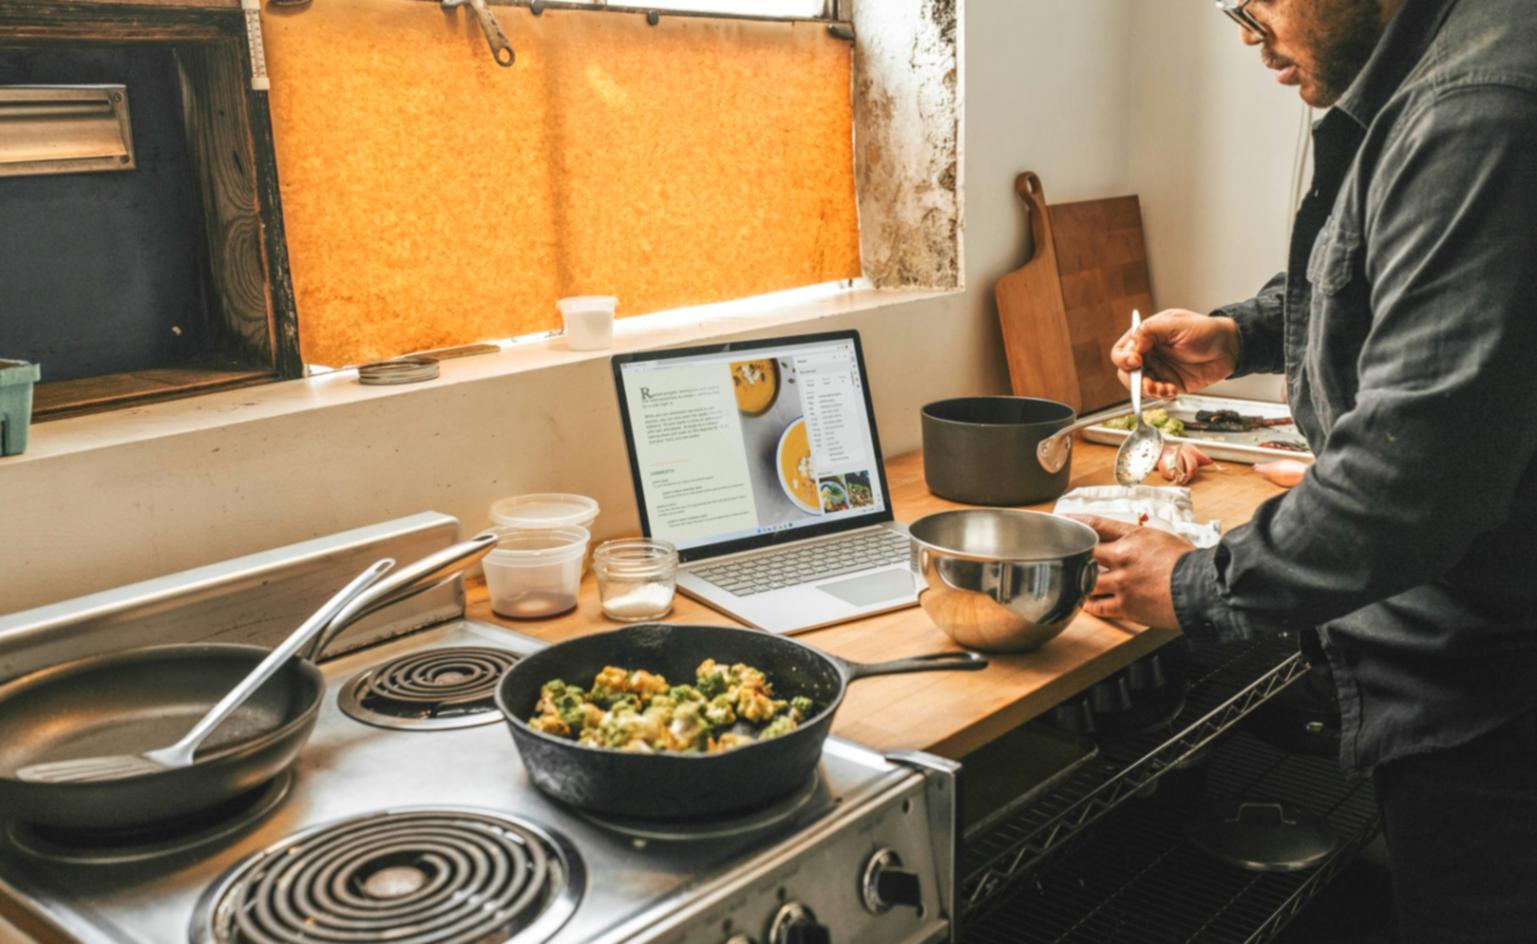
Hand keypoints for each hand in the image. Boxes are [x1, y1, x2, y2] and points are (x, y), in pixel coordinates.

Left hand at [1068, 515, 1191, 629]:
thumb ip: (1141, 540)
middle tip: (1060, 552)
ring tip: (1070, 581)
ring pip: (1086, 581)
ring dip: (1078, 581)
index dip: (1076, 521)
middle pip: (1084, 552)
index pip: (1096, 524)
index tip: (1063, 521)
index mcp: (1133, 537)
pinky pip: (1098, 606)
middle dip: (1071, 552)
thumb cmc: (1189, 562)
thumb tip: (1130, 543)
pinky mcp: (1125, 606)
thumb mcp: (1163, 539)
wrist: (1201, 587)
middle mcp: (1122, 557)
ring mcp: (1122, 583)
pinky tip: (1083, 604)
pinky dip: (1089, 605)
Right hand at [1111, 309, 1240, 398]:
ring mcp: (1159, 370)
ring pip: (1139, 386)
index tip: (1136, 361)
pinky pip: (1157, 394)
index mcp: (1146, 337)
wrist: (1230, 348)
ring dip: (1148, 390)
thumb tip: (1133, 345)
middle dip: (1135, 380)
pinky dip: (1161, 394)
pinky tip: (1172, 390)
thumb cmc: (1206, 331)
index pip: (1122, 350)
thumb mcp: (1176, 325)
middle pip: (1126, 372)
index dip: (1123, 358)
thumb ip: (1150, 331)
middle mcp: (1149, 354)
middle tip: (1148, 382)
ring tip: (1162, 388)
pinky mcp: (1169, 383)